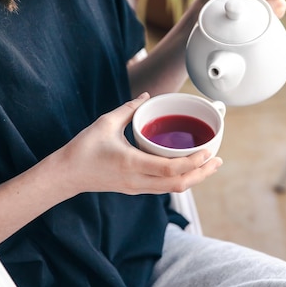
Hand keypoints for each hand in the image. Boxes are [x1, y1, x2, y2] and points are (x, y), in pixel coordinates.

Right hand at [62, 93, 222, 195]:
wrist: (66, 175)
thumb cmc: (83, 148)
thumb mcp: (105, 123)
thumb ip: (129, 109)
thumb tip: (147, 97)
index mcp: (132, 163)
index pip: (170, 169)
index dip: (193, 163)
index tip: (208, 152)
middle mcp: (137, 180)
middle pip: (179, 184)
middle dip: (202, 173)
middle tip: (219, 160)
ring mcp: (137, 188)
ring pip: (173, 189)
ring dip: (194, 178)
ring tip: (209, 166)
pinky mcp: (135, 189)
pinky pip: (164, 188)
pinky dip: (180, 180)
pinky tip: (188, 169)